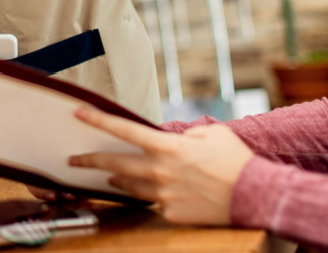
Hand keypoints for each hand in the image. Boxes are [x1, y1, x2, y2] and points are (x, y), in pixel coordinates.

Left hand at [69, 108, 253, 225]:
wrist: (253, 195)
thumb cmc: (234, 160)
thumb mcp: (210, 134)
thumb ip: (185, 135)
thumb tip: (175, 140)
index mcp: (167, 146)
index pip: (124, 131)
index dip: (98, 120)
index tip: (78, 113)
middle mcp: (160, 170)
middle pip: (114, 165)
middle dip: (90, 161)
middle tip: (74, 160)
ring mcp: (163, 194)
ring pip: (129, 187)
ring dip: (115, 182)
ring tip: (108, 179)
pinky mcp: (170, 213)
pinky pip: (154, 203)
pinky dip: (152, 196)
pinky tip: (156, 193)